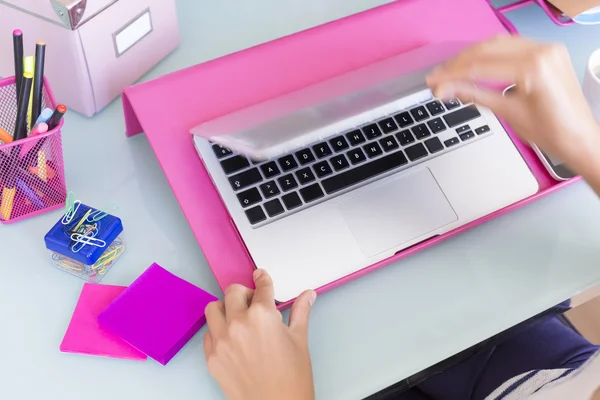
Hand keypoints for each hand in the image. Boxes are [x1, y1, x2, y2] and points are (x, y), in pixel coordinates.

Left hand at [204, 270, 316, 399]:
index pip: (261, 286)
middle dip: (245, 293)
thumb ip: (300, 312)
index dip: (263, 278)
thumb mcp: (299, 340)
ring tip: (238, 317)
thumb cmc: (291, 379)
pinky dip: (217, 330)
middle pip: (233, 292)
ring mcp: (221, 341)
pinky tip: (231, 337)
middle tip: (254, 302)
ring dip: (226, 308)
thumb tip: (307, 295)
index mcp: (263, 316)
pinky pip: (208, 333)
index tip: (260, 276)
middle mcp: (238, 324)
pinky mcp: (211, 357)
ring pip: (213, 308)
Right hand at [426, 35, 599, 172]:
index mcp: (534, 67)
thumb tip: (447, 89)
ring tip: (451, 71)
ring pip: (498, 44)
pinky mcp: (548, 52)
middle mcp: (542, 51)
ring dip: (472, 56)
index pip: (481, 66)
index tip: (434, 82)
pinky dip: (491, 54)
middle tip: (437, 78)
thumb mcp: (506, 112)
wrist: (578, 138)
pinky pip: (512, 46)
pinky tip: (475, 64)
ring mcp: (547, 49)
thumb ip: (474, 94)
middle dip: (458, 64)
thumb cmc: (551, 131)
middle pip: (487, 50)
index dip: (452, 74)